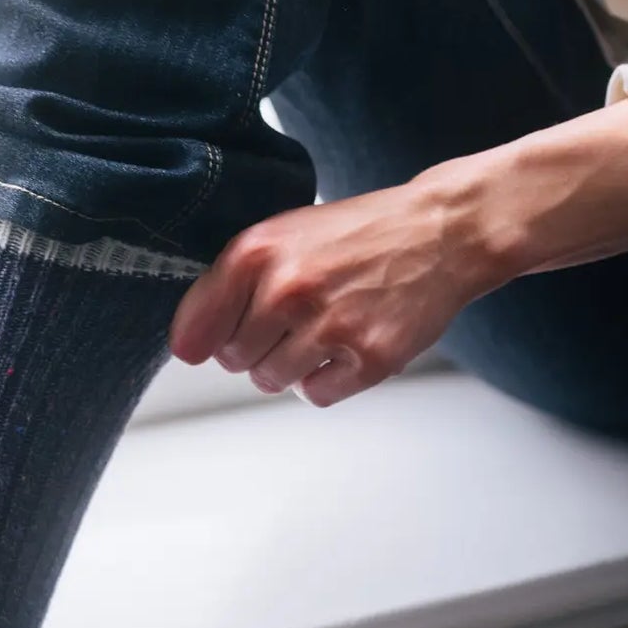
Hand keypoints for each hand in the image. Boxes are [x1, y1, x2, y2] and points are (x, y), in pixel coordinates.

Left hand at [170, 179, 494, 405]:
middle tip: (293, 319)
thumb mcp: (283, 234)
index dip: (206, 338)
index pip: (195, 330)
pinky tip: (344, 347)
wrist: (440, 232)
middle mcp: (287, 289)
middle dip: (256, 347)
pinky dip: (325, 380)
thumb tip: (187, 348)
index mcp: (256, 253)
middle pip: (233, 360)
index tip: (218, 337)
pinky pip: (315, 395)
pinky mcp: (368, 358)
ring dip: (290, 366)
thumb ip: (230, 284)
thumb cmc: (358, 235)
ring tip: (322, 329)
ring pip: (271, 381)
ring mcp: (329, 326)